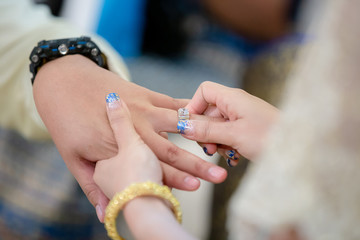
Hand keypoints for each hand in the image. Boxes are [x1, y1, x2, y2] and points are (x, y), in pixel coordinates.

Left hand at [33, 56, 226, 221]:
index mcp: (117, 148)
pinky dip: (189, 108)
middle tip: (219, 177)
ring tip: (220, 146)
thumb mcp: (71, 157)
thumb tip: (103, 214)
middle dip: (197, 167)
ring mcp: (142, 109)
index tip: (194, 191)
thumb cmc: (65, 122)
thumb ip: (91, 186)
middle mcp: (134, 128)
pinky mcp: (145, 94)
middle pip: (171, 152)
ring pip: (178, 127)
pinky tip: (206, 112)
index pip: (150, 170)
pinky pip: (172, 102)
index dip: (174, 183)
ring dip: (201, 138)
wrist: (63, 81)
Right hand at [179, 81, 279, 160]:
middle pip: (208, 112)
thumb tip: (183, 126)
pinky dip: (226, 145)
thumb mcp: (234, 135)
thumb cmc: (270, 137)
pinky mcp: (246, 129)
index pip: (204, 91)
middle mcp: (236, 104)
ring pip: (216, 126)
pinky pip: (227, 134)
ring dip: (215, 141)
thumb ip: (207, 130)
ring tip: (224, 153)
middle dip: (204, 131)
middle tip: (210, 148)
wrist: (300, 151)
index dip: (194, 106)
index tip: (191, 126)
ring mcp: (241, 117)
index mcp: (233, 98)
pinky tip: (233, 156)